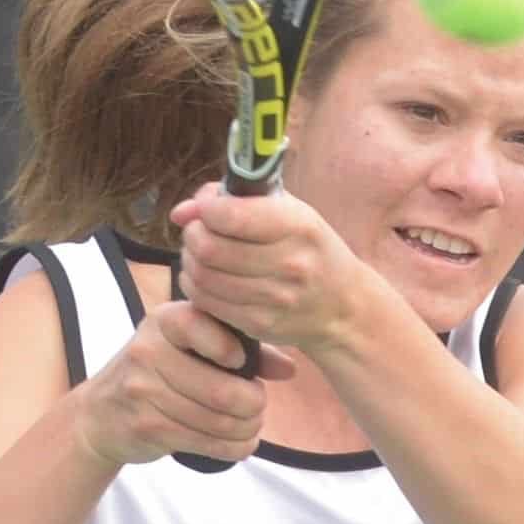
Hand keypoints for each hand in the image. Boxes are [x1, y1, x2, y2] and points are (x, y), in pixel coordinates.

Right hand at [69, 300, 294, 466]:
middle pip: (223, 389)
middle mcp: (149, 351)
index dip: (234, 350)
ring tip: (251, 427)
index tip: (243, 364)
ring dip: (247, 430)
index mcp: (164, 321)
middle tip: (258, 407)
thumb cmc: (159, 372)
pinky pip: (206, 443)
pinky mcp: (147, 427)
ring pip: (218, 421)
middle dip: (254, 405)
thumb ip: (242, 347)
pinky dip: (234, 448)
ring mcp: (143, 391)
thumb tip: (290, 368)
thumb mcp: (191, 347)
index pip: (202, 325)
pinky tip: (241, 443)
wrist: (101, 413)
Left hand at [171, 183, 369, 351]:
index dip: (205, 208)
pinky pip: (206, 301)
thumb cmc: (309, 249)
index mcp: (299, 227)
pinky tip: (206, 276)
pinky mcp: (259, 324)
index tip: (207, 208)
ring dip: (190, 260)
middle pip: (209, 247)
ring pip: (202, 276)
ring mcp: (274, 299)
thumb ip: (236, 199)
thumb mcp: (290, 212)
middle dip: (193, 234)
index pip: (230, 215)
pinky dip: (195, 285)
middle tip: (199, 231)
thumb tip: (181, 211)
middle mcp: (290, 264)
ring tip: (201, 253)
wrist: (343, 306)